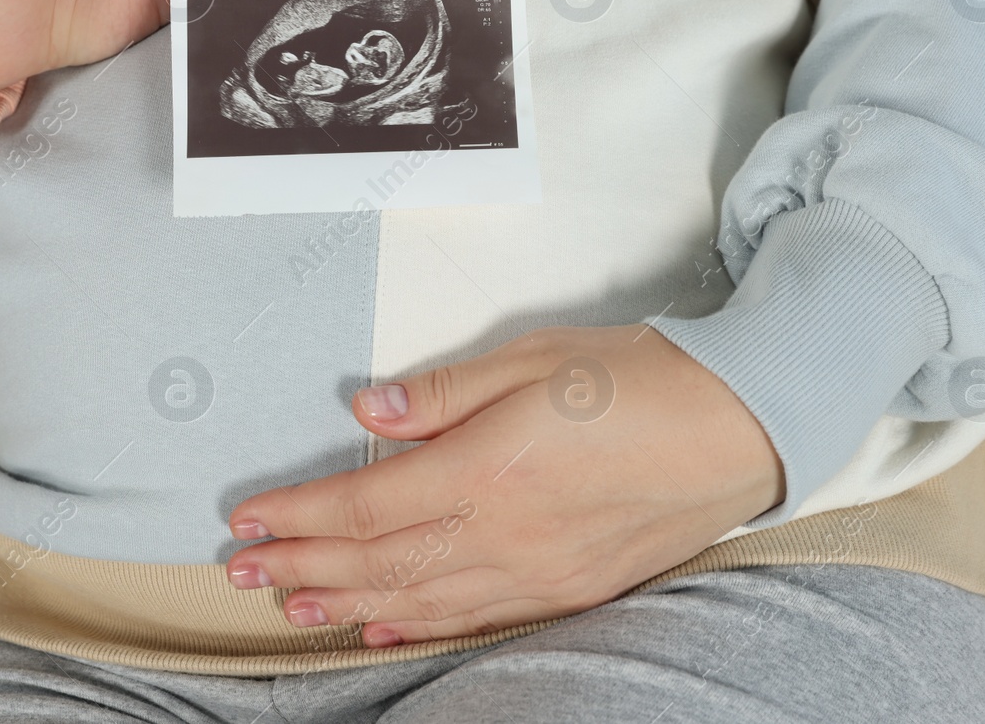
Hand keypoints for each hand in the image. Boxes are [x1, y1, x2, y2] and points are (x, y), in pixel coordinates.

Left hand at [225, 325, 784, 646]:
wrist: (742, 428)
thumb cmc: (642, 381)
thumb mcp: (535, 358)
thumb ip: (442, 392)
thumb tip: (366, 411)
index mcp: (487, 471)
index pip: (365, 507)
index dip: (299, 518)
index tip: (250, 519)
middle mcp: (503, 535)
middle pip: (377, 563)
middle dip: (301, 568)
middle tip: (243, 570)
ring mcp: (536, 572)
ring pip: (417, 601)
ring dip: (344, 603)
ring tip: (292, 605)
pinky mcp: (566, 589)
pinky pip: (472, 618)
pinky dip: (416, 625)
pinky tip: (382, 625)